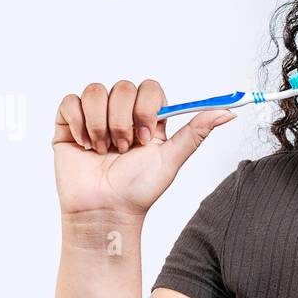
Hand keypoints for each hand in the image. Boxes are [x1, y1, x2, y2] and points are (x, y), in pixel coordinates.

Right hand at [51, 79, 235, 218]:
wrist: (105, 210)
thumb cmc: (138, 191)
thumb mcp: (171, 159)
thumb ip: (197, 132)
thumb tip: (229, 112)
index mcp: (147, 119)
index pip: (149, 88)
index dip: (146, 108)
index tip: (145, 137)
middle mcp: (121, 114)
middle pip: (123, 87)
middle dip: (123, 122)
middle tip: (123, 149)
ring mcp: (94, 117)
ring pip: (96, 91)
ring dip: (101, 124)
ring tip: (103, 150)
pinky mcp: (69, 124)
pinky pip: (70, 102)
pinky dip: (79, 124)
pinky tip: (85, 145)